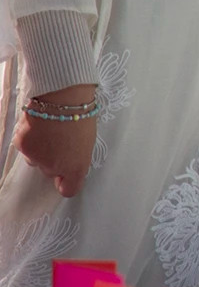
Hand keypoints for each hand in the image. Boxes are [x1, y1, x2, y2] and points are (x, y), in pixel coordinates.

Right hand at [14, 84, 97, 198]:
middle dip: (55, 160)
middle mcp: (54, 167)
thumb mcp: (88, 141)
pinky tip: (39, 125)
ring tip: (51, 131)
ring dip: (41, 150)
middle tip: (61, 140)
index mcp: (75, 167)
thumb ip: (76, 158)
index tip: (66, 175)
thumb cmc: (81, 116)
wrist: (63, 96)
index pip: (69, 190)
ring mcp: (36, 157)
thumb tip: (68, 164)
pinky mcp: (22, 146)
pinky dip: (30, 139)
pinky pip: (25, 148)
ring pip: (36, 160)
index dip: (66, 182)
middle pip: (51, 172)